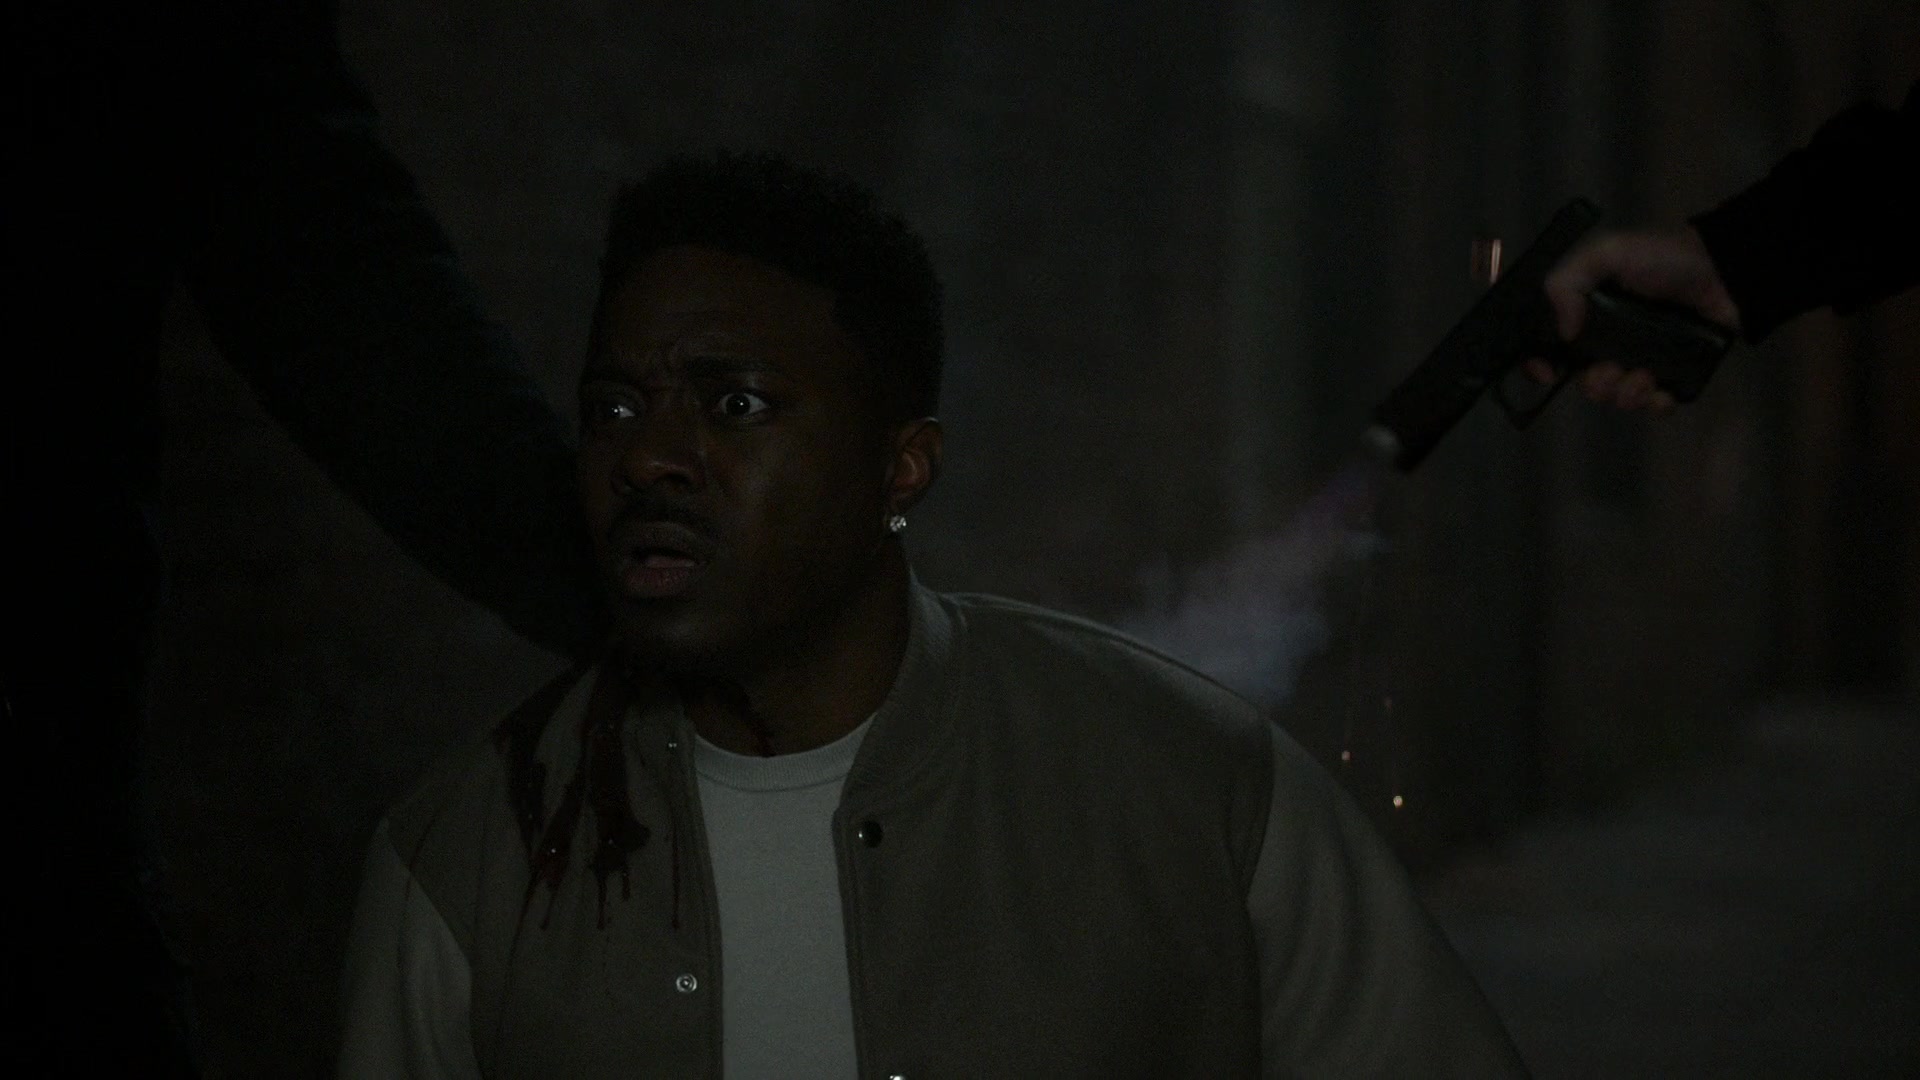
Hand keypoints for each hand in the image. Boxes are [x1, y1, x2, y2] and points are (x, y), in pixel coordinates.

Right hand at [1524, 225, 1742, 412]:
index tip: (1548, 374)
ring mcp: (1643, 359)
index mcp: (1588, 316)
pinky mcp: (1675, 373)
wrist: (1724, 270)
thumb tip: (1563, 331)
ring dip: (1625, 395)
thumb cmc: (1664, 259)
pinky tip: (1662, 393)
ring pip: (1619, 397)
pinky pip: (1656, 405)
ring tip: (1644, 377)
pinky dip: (1655, 404)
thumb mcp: (1607, 253)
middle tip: (1611, 370)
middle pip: (1585, 382)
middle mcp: (1611, 342)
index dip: (1540, 365)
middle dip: (1594, 384)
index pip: (1550, 347)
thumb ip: (1568, 282)